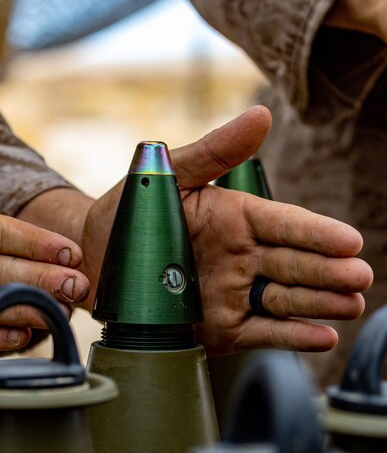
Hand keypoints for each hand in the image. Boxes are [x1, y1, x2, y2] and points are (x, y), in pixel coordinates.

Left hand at [80, 106, 372, 353]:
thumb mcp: (170, 175)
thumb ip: (215, 151)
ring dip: (320, 304)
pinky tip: (323, 336)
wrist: (94, 258)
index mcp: (236, 218)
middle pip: (294, 265)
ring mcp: (235, 293)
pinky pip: (263, 332)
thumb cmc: (133, 211)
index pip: (286, 224)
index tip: (349, 240)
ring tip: (351, 305)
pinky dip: (293, 336)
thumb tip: (262, 116)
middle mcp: (243, 257)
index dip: (317, 233)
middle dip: (329, 272)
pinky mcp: (224, 328)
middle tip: (358, 277)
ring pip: (287, 300)